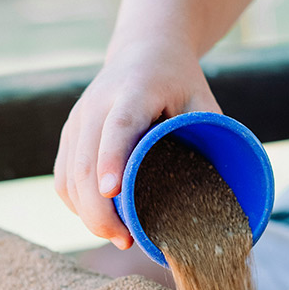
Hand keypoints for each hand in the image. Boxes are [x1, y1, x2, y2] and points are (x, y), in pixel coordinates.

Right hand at [54, 41, 220, 249]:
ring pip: (69, 175)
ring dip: (87, 213)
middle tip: (124, 239)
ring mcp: (78, 120)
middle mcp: (97, 104)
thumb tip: (225, 192)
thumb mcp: (202, 99)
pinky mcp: (69, 134)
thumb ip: (211, 136)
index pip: (117, 127)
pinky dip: (76, 204)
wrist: (143, 50)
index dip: (112, 159)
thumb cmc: (179, 81)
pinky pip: (63, 177)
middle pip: (85, 162)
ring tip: (117, 236)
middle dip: (98, 208)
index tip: (112, 191)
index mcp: (134, 91)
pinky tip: (97, 220)